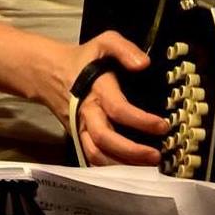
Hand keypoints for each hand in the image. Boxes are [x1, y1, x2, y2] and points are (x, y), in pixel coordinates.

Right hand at [42, 30, 168, 166]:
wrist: (51, 72)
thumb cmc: (85, 58)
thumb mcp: (105, 42)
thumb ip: (124, 49)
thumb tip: (143, 65)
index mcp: (97, 89)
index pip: (118, 109)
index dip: (141, 121)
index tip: (163, 126)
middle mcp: (86, 112)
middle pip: (105, 139)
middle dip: (131, 151)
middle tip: (156, 156)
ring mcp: (80, 128)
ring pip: (96, 154)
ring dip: (120, 165)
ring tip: (146, 167)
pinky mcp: (77, 137)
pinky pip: (90, 158)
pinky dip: (107, 169)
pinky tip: (127, 171)